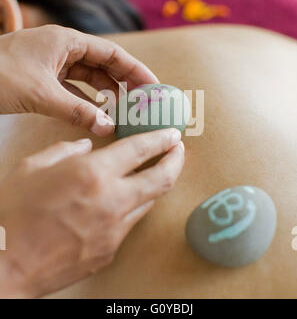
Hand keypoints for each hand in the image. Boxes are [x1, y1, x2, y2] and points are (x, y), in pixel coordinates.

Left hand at [0, 25, 157, 135]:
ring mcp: (52, 64)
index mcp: (65, 41)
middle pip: (103, 65)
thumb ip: (77, 111)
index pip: (111, 53)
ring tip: (125, 111)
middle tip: (143, 102)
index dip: (135, 69)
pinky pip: (73, 89)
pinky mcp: (43, 79)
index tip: (153, 86)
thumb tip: (108, 128)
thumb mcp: (41, 94)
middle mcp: (62, 49)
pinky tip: (97, 114)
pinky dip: (86, 101)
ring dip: (106, 94)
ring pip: (88, 78)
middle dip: (124, 83)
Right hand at [0, 128, 183, 297]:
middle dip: (176, 161)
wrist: (5, 263)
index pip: (140, 149)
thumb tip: (87, 146)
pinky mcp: (110, 251)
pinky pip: (129, 224)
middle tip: (178, 151)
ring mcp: (114, 229)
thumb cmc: (13, 212)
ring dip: (154, 185)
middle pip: (161, 178)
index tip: (172, 134)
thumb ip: (66, 150)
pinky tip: (119, 203)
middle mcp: (111, 200)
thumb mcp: (34, 167)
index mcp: (92, 173)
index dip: (161, 138)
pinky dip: (130, 208)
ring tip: (152, 173)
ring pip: (149, 202)